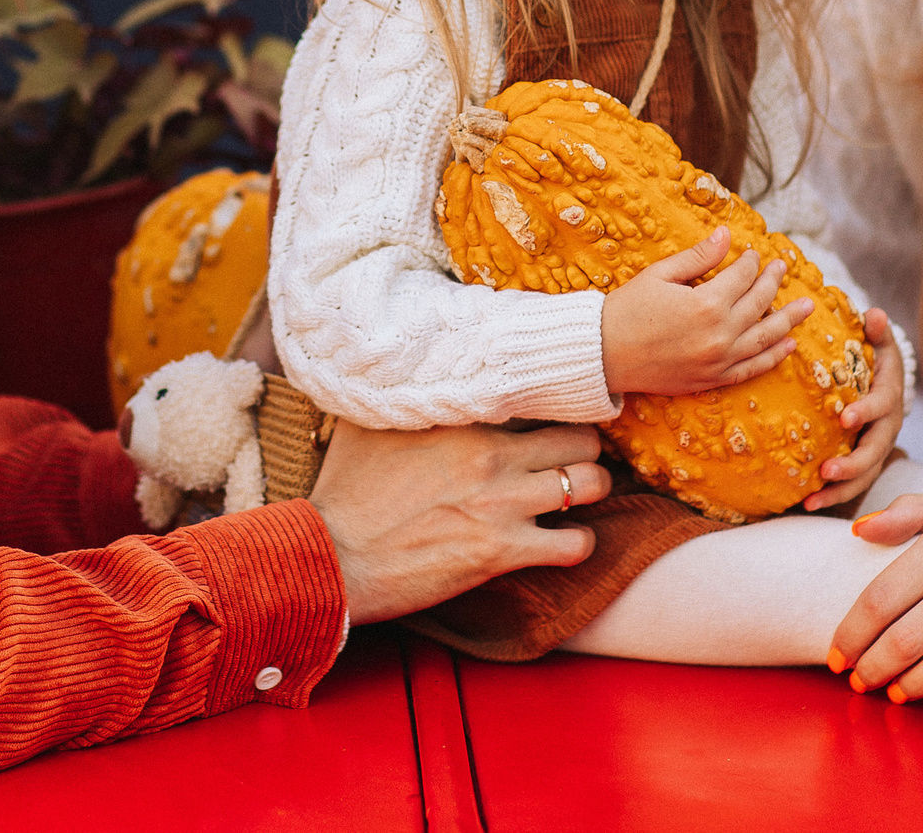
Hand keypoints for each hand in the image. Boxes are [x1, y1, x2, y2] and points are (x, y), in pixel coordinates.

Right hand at [310, 420, 612, 622]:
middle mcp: (491, 455)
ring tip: (574, 497)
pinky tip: (561, 543)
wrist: (332, 556)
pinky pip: (575, 544)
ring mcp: (502, 505)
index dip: (555, 405)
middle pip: (581, 437)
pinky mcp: (502, 552)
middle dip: (584, 448)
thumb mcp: (365, 423)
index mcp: (463, 419)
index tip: (554, 414)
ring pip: (590, 484)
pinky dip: (578, 544)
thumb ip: (397, 396)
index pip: (539, 395)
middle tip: (573, 458)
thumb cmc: (344, 491)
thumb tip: (395, 367)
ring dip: (589, 491)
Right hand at [601, 227, 809, 397]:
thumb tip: (727, 235)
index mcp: (706, 304)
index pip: (741, 277)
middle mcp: (720, 334)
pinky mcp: (712, 380)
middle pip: (759, 303)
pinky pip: (752, 368)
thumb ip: (698, 257)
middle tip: (782, 268)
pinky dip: (773, 357)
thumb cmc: (626, 309)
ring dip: (789, 320)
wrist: (602, 355)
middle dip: (773, 282)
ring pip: (765, 337)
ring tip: (808, 306)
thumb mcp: (660, 275)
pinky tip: (788, 345)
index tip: (752, 253)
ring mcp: (719, 360)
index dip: (749, 262)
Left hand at [802, 306, 904, 511]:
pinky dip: (832, 495)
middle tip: (827, 471)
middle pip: (875, 451)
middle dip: (852, 464)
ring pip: (864, 475)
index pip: (880, 406)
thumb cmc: (875, 357)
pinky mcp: (864, 462)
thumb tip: (874, 315)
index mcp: (888, 397)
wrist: (886, 381)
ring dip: (841, 489)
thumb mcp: (879, 341)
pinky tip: (807, 503)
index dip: (866, 411)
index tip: (846, 416)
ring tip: (813, 498)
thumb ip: (877, 330)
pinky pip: (852, 484)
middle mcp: (886, 427)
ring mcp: (876, 448)